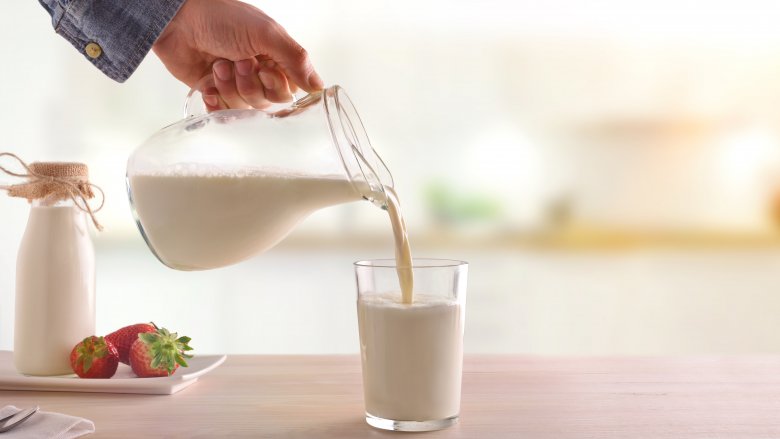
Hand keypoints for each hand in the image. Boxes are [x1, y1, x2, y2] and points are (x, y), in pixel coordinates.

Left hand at [152, 0, 323, 110]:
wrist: (177, 20)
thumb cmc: (221, 18)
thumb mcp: (266, 33)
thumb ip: (295, 59)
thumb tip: (319, 87)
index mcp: (275, 58)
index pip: (288, 92)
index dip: (275, 85)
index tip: (262, 66)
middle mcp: (257, 74)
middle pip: (266, 103)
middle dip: (250, 84)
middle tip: (237, 61)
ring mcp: (235, 84)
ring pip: (243, 108)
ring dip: (229, 87)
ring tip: (219, 64)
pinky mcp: (213, 92)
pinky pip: (222, 113)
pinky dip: (215, 102)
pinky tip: (209, 85)